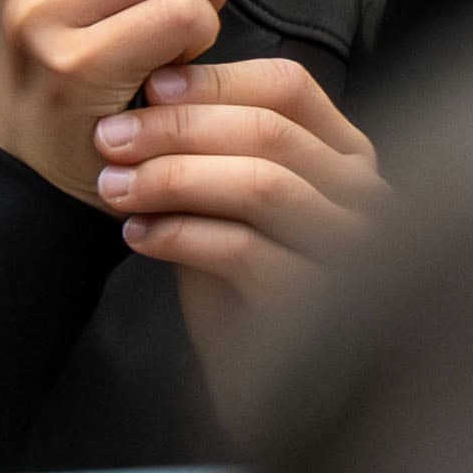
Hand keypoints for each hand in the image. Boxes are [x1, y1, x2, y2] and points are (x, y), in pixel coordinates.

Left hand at [91, 58, 385, 422]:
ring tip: (113, 186)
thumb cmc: (247, 288)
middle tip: (109, 138)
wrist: (274, 391)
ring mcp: (349, 250)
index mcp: (346, 156)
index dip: (215, 81)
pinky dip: (181, 235)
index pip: (289, 87)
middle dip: (178, 127)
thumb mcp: (230, 203)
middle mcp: (362, 197)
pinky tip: (139, 236)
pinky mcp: (318, 304)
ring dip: (173, 177)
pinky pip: (245, 250)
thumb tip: (153, 85)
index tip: (149, 87)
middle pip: (270, 131)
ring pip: (261, 185)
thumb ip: (212, 147)